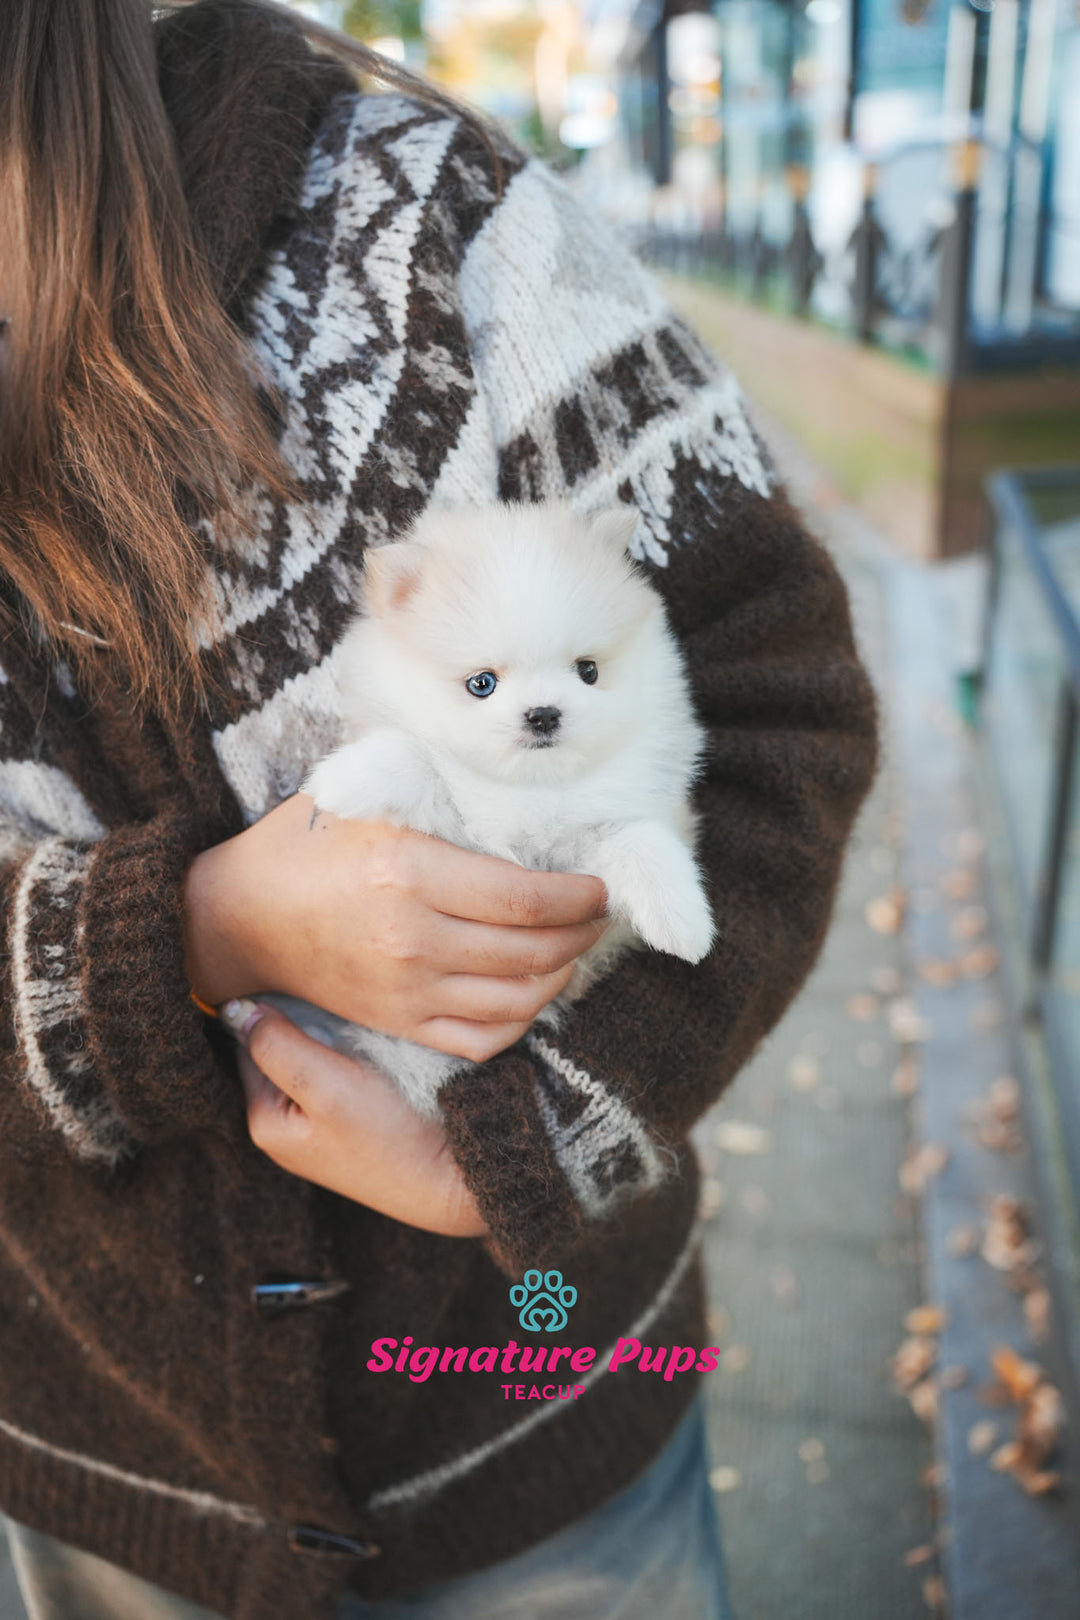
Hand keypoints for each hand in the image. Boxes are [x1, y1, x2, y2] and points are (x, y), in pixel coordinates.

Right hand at [183, 794, 606, 1062]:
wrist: (237, 918)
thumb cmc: (302, 846)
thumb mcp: (361, 794)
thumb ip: (427, 784)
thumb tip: (503, 778)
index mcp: (409, 871)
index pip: (524, 898)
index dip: (578, 896)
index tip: (598, 886)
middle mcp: (412, 938)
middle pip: (531, 950)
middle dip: (583, 933)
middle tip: (598, 915)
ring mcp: (406, 990)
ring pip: (517, 999)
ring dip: (562, 974)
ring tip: (575, 947)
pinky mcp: (398, 1023)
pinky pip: (482, 1038)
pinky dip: (522, 1020)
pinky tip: (533, 990)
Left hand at [236, 1005, 485, 1235]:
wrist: (451, 1177)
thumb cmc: (390, 1134)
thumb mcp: (327, 1085)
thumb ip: (278, 1046)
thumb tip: (235, 1009)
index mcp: (265, 1122)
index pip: (249, 1045)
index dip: (272, 1009)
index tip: (305, 985)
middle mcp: (284, 1129)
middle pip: (277, 1054)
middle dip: (298, 1024)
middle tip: (333, 999)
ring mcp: (317, 1130)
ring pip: (308, 1062)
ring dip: (324, 1038)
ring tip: (352, 1019)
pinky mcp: (349, 1128)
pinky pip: (334, 1078)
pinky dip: (345, 1057)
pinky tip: (366, 1048)